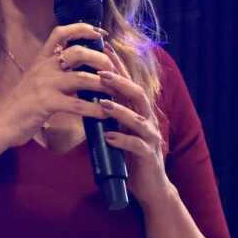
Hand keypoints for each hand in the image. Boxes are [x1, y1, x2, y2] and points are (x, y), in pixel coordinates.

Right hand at [0, 22, 112, 148]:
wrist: (0, 124)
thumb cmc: (20, 105)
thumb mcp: (36, 82)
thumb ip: (55, 73)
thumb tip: (81, 72)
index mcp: (41, 60)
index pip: (60, 33)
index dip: (81, 28)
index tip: (100, 32)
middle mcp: (44, 68)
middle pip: (77, 52)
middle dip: (100, 58)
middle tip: (114, 68)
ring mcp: (45, 85)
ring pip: (82, 77)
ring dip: (104, 84)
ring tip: (118, 90)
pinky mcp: (47, 103)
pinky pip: (77, 104)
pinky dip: (95, 108)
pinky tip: (106, 113)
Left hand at [96, 44, 171, 206]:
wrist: (151, 187)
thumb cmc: (131, 157)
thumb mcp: (119, 131)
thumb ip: (109, 117)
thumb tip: (87, 99)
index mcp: (140, 112)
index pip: (129, 84)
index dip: (119, 67)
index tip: (104, 51)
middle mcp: (148, 121)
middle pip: (137, 95)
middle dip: (120, 82)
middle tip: (101, 73)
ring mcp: (151, 138)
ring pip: (138, 119)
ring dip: (119, 110)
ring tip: (102, 104)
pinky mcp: (149, 156)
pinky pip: (136, 146)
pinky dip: (122, 140)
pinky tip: (109, 137)